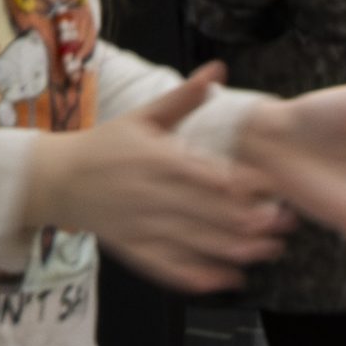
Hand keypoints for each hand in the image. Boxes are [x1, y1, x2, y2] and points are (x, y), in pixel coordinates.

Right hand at [19, 67, 291, 294]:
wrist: (60, 179)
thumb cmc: (106, 144)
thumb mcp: (144, 116)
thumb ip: (184, 98)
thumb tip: (217, 68)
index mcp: (158, 159)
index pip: (212, 177)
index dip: (247, 186)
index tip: (274, 188)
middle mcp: (153, 195)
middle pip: (213, 213)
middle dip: (254, 221)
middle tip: (285, 222)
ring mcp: (144, 227)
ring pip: (200, 243)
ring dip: (240, 249)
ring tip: (270, 250)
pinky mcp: (137, 252)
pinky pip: (174, 269)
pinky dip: (204, 276)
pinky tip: (230, 277)